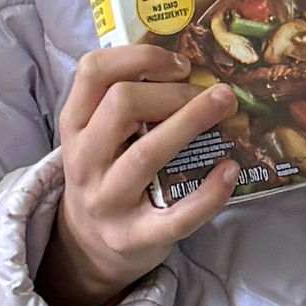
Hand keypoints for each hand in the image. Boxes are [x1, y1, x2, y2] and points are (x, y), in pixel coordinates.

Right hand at [35, 44, 237, 305]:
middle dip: (174, 91)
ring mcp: (107, 202)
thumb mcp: (100, 136)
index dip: (140, 57)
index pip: (93, 71)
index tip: (179, 64)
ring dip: (192, 123)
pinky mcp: (134, 237)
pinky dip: (209, 192)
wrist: (88, 248)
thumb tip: (195, 69)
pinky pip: (176, 216)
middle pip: (121, 105)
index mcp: (75, 125)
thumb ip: (128, 103)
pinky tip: (230, 169)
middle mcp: (84, 161)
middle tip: (212, 93)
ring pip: (146, 154)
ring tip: (227, 106)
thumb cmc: (108, 175)